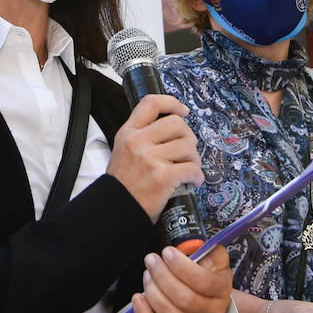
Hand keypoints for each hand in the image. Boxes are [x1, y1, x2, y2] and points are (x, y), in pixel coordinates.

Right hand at [107, 94, 201, 220]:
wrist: (115, 210)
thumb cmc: (123, 184)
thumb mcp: (123, 150)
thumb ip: (142, 136)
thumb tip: (174, 128)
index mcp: (128, 133)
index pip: (151, 103)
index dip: (172, 103)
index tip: (183, 111)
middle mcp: (138, 142)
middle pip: (177, 124)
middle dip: (188, 137)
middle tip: (187, 150)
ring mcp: (150, 159)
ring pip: (188, 146)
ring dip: (194, 159)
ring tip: (189, 168)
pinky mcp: (162, 177)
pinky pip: (192, 169)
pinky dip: (197, 176)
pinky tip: (193, 181)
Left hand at [131, 245, 232, 312]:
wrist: (212, 300)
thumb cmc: (209, 274)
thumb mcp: (215, 258)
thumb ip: (207, 250)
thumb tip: (192, 248)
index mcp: (222, 289)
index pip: (204, 282)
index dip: (182, 267)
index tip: (167, 252)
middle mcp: (212, 311)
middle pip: (185, 300)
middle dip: (163, 277)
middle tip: (151, 261)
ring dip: (153, 293)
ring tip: (147, 275)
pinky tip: (138, 298)